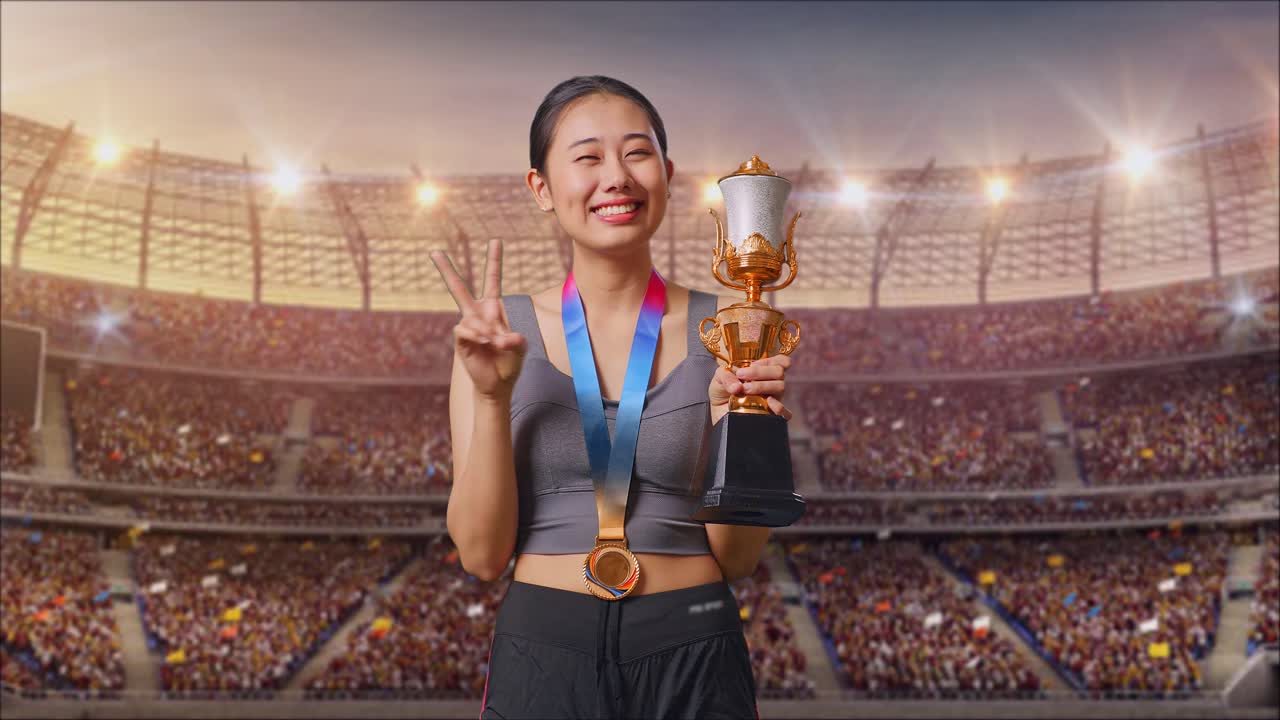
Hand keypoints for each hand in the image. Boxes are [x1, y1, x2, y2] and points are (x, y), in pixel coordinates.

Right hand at [431, 240, 526, 400]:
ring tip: (495, 343)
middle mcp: (477, 314)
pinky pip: (464, 330)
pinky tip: (485, 343)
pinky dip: (476, 335)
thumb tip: (497, 337)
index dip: (494, 260)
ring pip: (468, 316)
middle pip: (458, 288)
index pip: (492, 280)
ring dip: (486, 331)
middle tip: (434, 251)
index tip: (496, 240)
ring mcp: (467, 326)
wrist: (498, 384)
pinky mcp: (461, 341)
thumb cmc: (510, 363)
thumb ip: (515, 339)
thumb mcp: (520, 348)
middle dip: (446, 270)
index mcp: (493, 309)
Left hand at [708, 354, 792, 425]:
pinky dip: (780, 407)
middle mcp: (771, 383)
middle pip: (779, 372)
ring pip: (780, 387)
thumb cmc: (722, 391)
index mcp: (763, 372)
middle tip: (742, 376)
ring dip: (762, 386)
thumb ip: (726, 376)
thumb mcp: (719, 378)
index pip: (781, 361)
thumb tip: (737, 387)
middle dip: (760, 372)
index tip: (752, 364)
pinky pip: (785, 413)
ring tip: (744, 390)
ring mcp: (773, 399)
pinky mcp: (770, 415)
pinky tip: (769, 403)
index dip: (770, 360)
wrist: (717, 411)